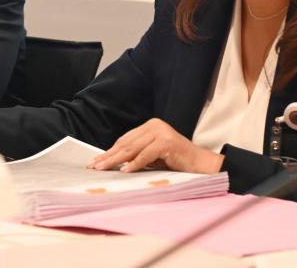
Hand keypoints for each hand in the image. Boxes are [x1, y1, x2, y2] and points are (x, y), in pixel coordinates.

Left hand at [87, 118, 223, 173]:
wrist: (202, 164)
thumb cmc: (178, 162)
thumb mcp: (154, 156)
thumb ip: (138, 154)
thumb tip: (114, 163)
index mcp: (151, 126)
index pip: (125, 139)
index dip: (110, 151)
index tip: (97, 161)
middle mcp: (155, 126)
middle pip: (126, 143)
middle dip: (109, 156)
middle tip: (94, 166)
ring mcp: (161, 132)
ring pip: (133, 148)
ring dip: (116, 160)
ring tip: (103, 168)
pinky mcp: (167, 142)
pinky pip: (146, 155)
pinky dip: (135, 164)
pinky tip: (124, 170)